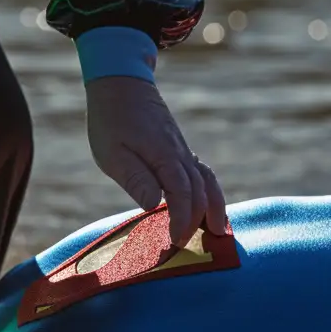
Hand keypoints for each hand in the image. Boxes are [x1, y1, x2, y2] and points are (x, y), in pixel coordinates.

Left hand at [84, 75, 228, 247]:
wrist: (122, 85)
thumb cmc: (111, 121)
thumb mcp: (113, 152)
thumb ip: (135, 178)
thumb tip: (152, 205)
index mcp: (164, 156)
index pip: (182, 195)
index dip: (181, 220)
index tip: (174, 242)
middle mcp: (180, 155)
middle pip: (201, 191)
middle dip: (197, 221)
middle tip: (185, 246)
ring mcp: (182, 151)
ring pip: (208, 181)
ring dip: (215, 206)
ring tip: (219, 231)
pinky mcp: (179, 149)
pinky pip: (203, 174)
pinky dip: (210, 192)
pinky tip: (207, 204)